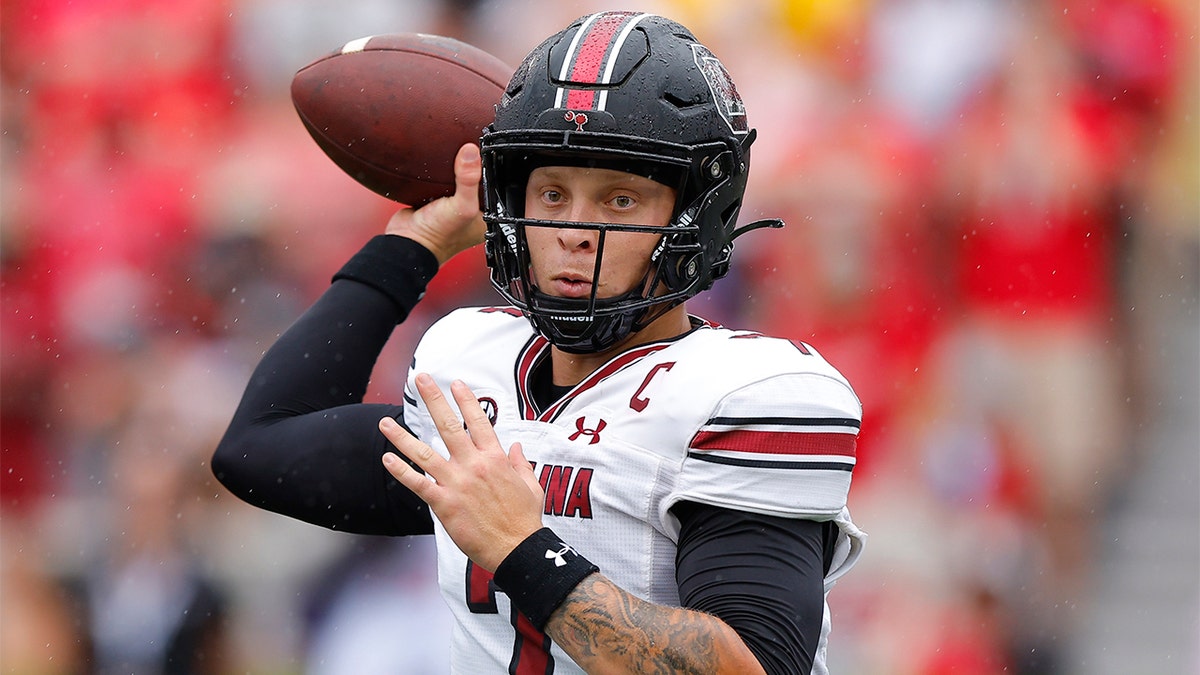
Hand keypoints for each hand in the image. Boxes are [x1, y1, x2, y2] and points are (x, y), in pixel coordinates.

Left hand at [379, 374, 543, 570]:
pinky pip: (418, 484)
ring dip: (401, 437)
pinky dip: (401, 471)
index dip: (465, 400)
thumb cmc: (525, 519)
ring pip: (424, 453)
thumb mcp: (531, 485)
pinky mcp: (444, 504)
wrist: (517, 549)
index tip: (455, 383)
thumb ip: (521, 463)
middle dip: (433, 399)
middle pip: (448, 426)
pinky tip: (387, 458)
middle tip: (419, 378)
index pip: (478, 421)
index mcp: (496, 458)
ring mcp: (457, 483)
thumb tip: (516, 446)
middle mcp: (474, 465)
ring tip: (385, 422)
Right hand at [385, 143, 486, 264]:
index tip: (487, 153)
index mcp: (487, 217)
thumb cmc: (437, 236)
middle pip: (478, 181)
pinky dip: (439, 174)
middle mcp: (472, 212)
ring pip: (459, 180)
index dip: (493, 171)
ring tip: (457, 155)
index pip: (495, 187)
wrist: (406, 242)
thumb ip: (469, 180)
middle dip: (474, 167)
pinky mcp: (435, 200)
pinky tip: (439, 166)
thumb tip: (471, 152)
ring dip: (456, 169)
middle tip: (470, 152)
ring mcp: (452, 206)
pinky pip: (441, 181)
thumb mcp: (461, 207)